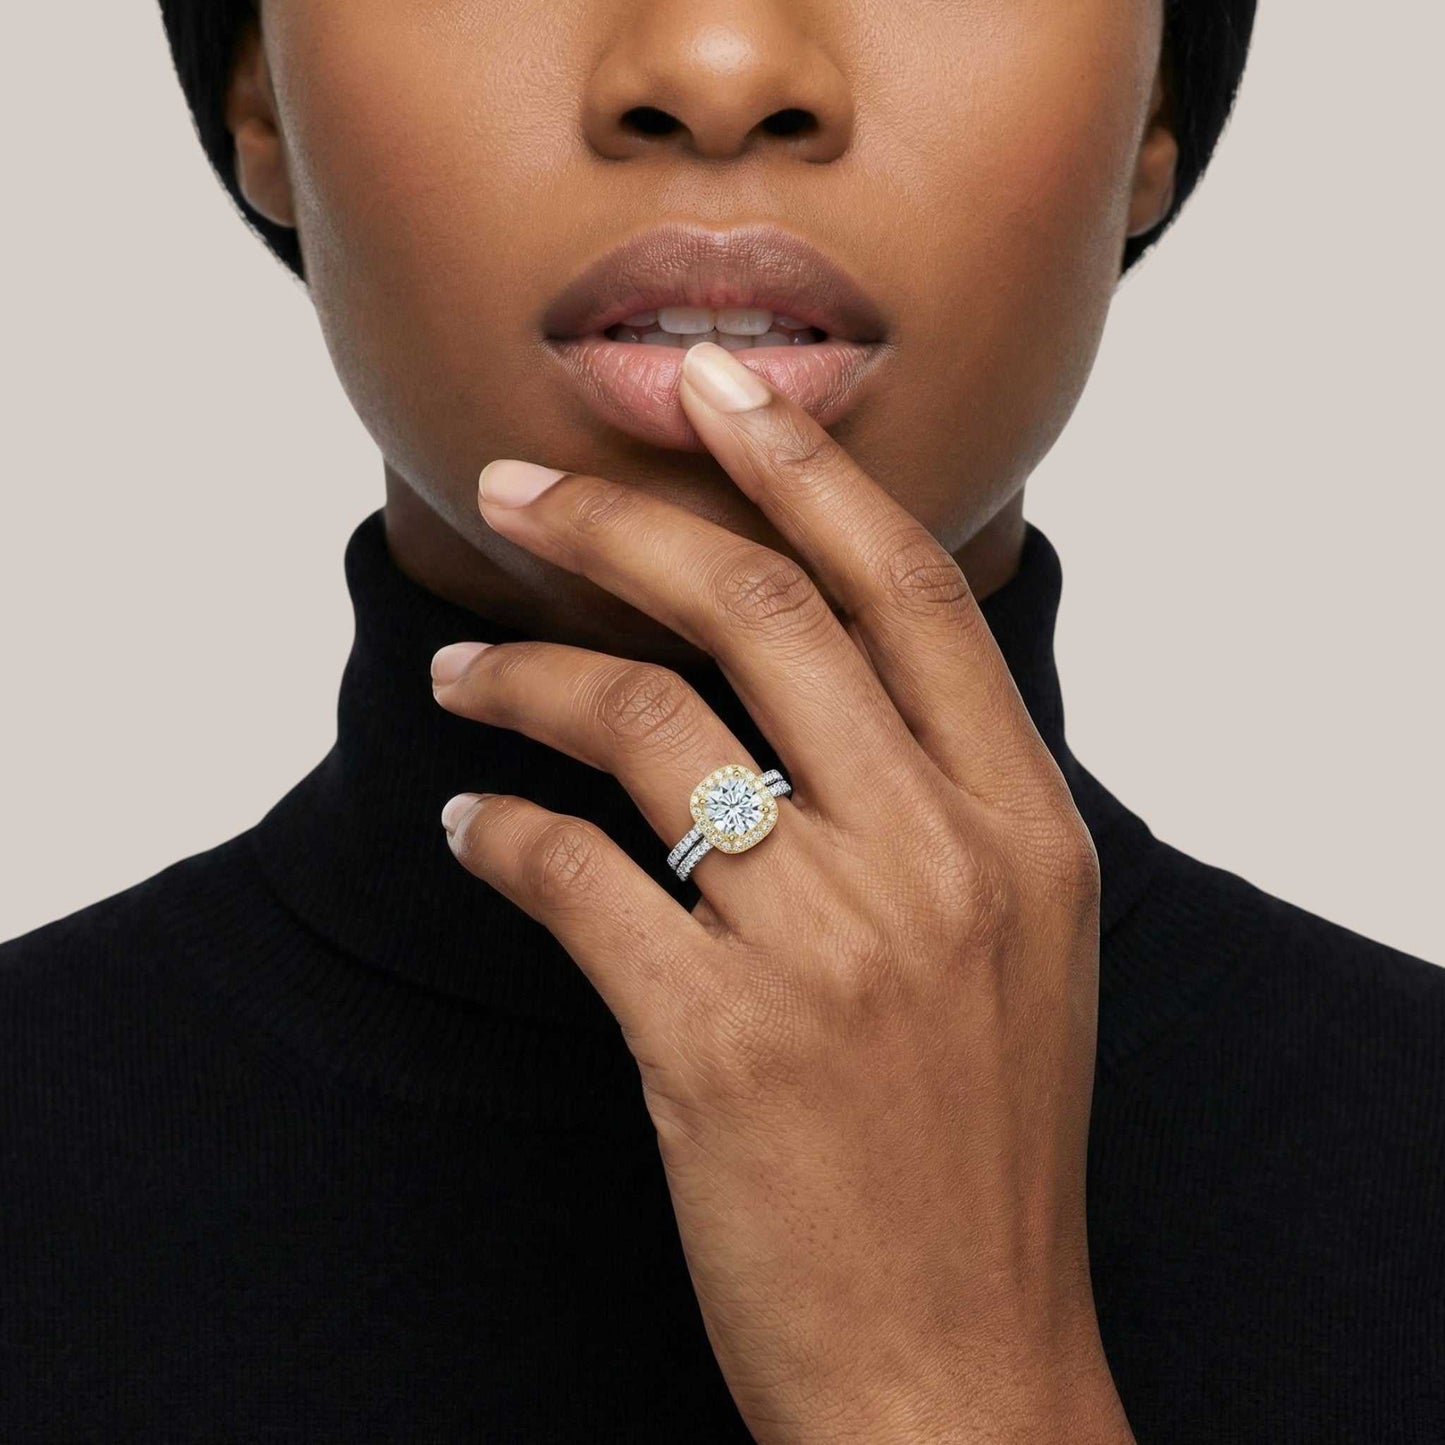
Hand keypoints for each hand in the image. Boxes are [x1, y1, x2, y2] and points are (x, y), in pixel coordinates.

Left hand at [430, 342, 1131, 1443]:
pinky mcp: (716, 1044)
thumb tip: (821, 680)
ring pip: (645, 726)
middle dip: (621, 523)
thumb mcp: (1018, 948)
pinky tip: (473, 828)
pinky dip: (502, 834)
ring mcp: (831, 949)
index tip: (718, 384)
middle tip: (520, 490)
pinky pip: (574, 876)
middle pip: (759, 615)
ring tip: (463, 674)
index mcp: (1023, 827)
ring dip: (527, 679)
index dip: (806, 466)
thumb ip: (943, 802)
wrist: (957, 1367)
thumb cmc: (977, 1150)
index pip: (907, 590)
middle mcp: (939, 860)